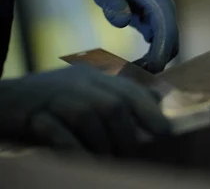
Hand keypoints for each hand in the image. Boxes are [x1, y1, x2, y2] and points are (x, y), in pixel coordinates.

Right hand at [0, 66, 170, 154]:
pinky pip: (57, 131)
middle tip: (132, 156)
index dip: (150, 111)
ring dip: (102, 143)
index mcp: (94, 75)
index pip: (130, 90)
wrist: (2, 100)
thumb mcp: (87, 92)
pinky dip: (73, 148)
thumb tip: (157, 101)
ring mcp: (54, 95)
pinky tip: (83, 161)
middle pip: (112, 104)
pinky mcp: (32, 113)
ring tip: (109, 162)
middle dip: (128, 134)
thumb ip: (117, 95)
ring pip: (88, 116)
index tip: (165, 132)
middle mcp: (77, 81)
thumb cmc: (51, 102)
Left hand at [76, 0, 178, 72]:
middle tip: (135, 76)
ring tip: (133, 72)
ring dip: (155, 60)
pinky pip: (160, 43)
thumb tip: (123, 21)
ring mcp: (162, 16)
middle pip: (172, 43)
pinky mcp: (155, 22)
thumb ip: (113, 4)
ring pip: (168, 45)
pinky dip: (151, 55)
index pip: (168, 33)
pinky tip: (135, 64)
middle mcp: (166, 10)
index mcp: (160, 2)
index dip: (160, 54)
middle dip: (158, 61)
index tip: (146, 71)